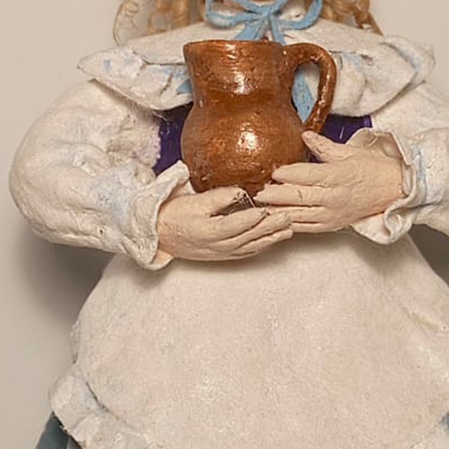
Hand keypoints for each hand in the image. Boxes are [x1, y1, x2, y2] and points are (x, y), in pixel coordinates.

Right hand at [155, 186, 292, 262]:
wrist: (159, 235)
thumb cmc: (173, 216)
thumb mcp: (193, 202)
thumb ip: (218, 198)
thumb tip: (240, 192)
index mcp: (209, 231)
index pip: (236, 224)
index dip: (253, 218)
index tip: (267, 210)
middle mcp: (218, 246)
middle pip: (249, 237)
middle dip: (270, 228)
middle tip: (288, 217)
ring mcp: (222, 253)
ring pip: (251, 246)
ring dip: (271, 238)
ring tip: (289, 229)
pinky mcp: (223, 255)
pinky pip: (246, 252)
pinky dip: (262, 246)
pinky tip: (273, 240)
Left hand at [254, 131, 405, 232]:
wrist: (394, 190)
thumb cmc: (374, 168)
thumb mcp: (350, 152)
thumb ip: (324, 147)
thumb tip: (305, 135)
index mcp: (338, 176)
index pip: (307, 176)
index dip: (288, 174)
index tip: (274, 172)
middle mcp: (334, 197)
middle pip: (299, 197)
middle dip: (276, 196)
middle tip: (258, 193)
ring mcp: (332, 214)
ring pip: (299, 215)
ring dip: (278, 212)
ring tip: (261, 208)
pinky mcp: (331, 225)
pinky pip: (306, 227)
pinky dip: (290, 224)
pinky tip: (276, 220)